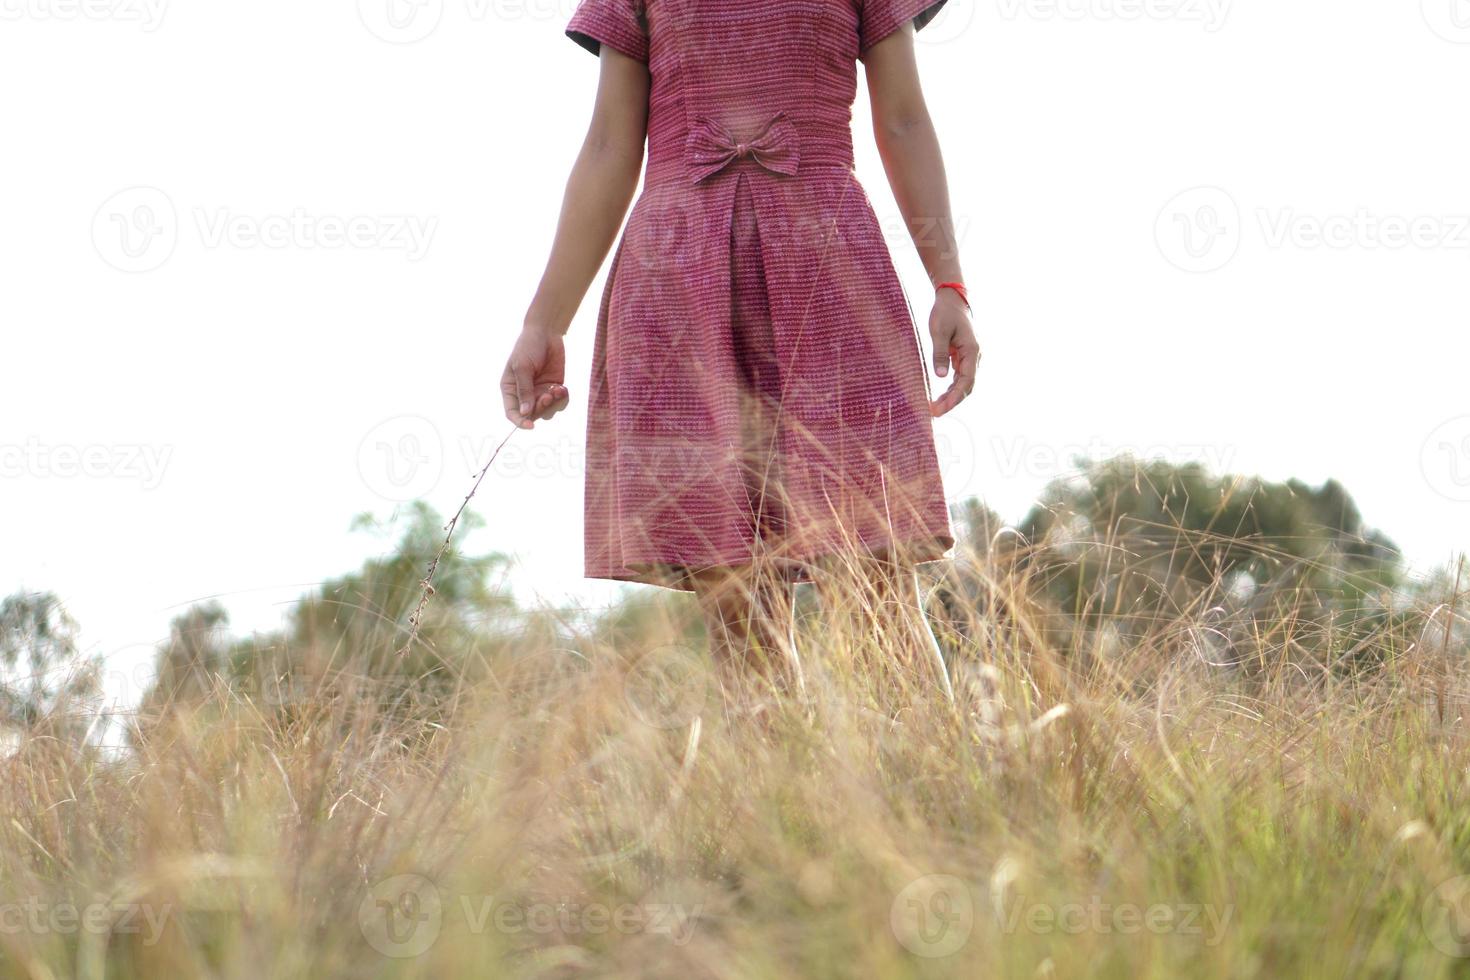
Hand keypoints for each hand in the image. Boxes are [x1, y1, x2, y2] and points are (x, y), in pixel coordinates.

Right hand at [501, 325, 568, 428]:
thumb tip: (525, 413)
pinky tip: (563, 388)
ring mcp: (540, 392)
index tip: (530, 426)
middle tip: (548, 395)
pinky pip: (560, 403)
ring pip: (548, 411)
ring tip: (557, 389)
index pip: (512, 412)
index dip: (520, 421)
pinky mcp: (554, 388)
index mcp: (510, 389)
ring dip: (554, 404)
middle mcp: (525, 394)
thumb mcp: (522, 367)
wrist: (547, 332)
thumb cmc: (528, 347)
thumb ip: (524, 390)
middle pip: (532, 414)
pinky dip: (563, 399)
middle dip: (542, 408)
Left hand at [928, 290, 979, 417]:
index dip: (954, 397)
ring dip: (952, 397)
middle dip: (952, 401)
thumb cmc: (944, 313)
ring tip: (935, 409)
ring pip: (964, 384)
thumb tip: (940, 377)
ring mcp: (970, 358)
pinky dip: (951, 389)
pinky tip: (940, 397)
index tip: (941, 409)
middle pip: (967, 386)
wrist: (952, 300)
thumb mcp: (938, 331)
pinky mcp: (963, 358)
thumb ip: (940, 353)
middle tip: (934, 413)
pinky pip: (959, 378)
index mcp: (972, 350)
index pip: (966, 381)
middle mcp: (975, 357)